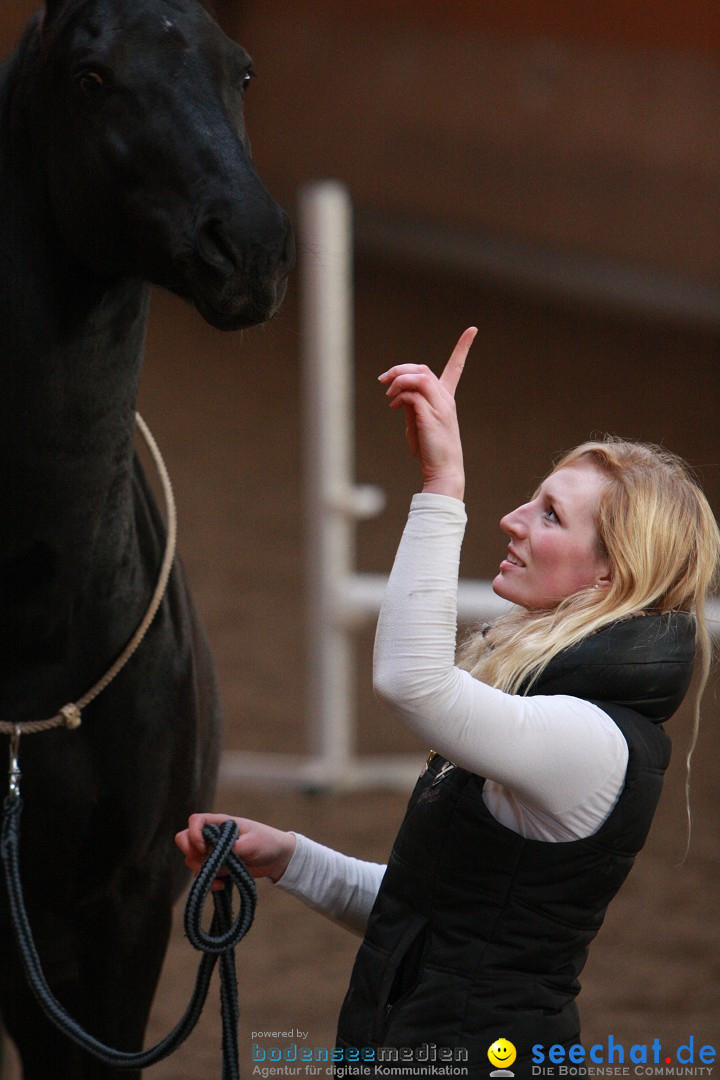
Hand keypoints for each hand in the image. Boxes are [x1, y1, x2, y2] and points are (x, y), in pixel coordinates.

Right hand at [175, 813, 296, 886]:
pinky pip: (203, 874)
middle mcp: (214, 836)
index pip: (196, 821)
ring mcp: (214, 852)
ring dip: (202, 871)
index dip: (194, 834)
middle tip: (206, 862)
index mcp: (221, 823)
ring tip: (220, 879)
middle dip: (191, 854)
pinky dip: (209, 881)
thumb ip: (235, 847)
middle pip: (186, 840)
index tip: (204, 848)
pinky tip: (221, 885)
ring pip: (192, 860)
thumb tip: (219, 855)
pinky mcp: (218, 866)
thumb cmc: (267, 842)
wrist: (277, 858)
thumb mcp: (253, 843)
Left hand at [378, 327, 476, 499]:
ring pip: (418, 376)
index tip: (473, 330)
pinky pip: (412, 393)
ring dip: (398, 380)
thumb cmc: (429, 451)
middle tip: (383, 381)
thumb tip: (398, 394)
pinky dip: (398, 396)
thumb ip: (411, 405)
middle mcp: (446, 399)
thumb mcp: (418, 423)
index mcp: (446, 399)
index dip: (463, 348)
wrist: (443, 471)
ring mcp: (440, 406)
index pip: (456, 367)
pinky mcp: (431, 415)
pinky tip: (393, 407)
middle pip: (423, 369)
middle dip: (400, 369)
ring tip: (388, 395)